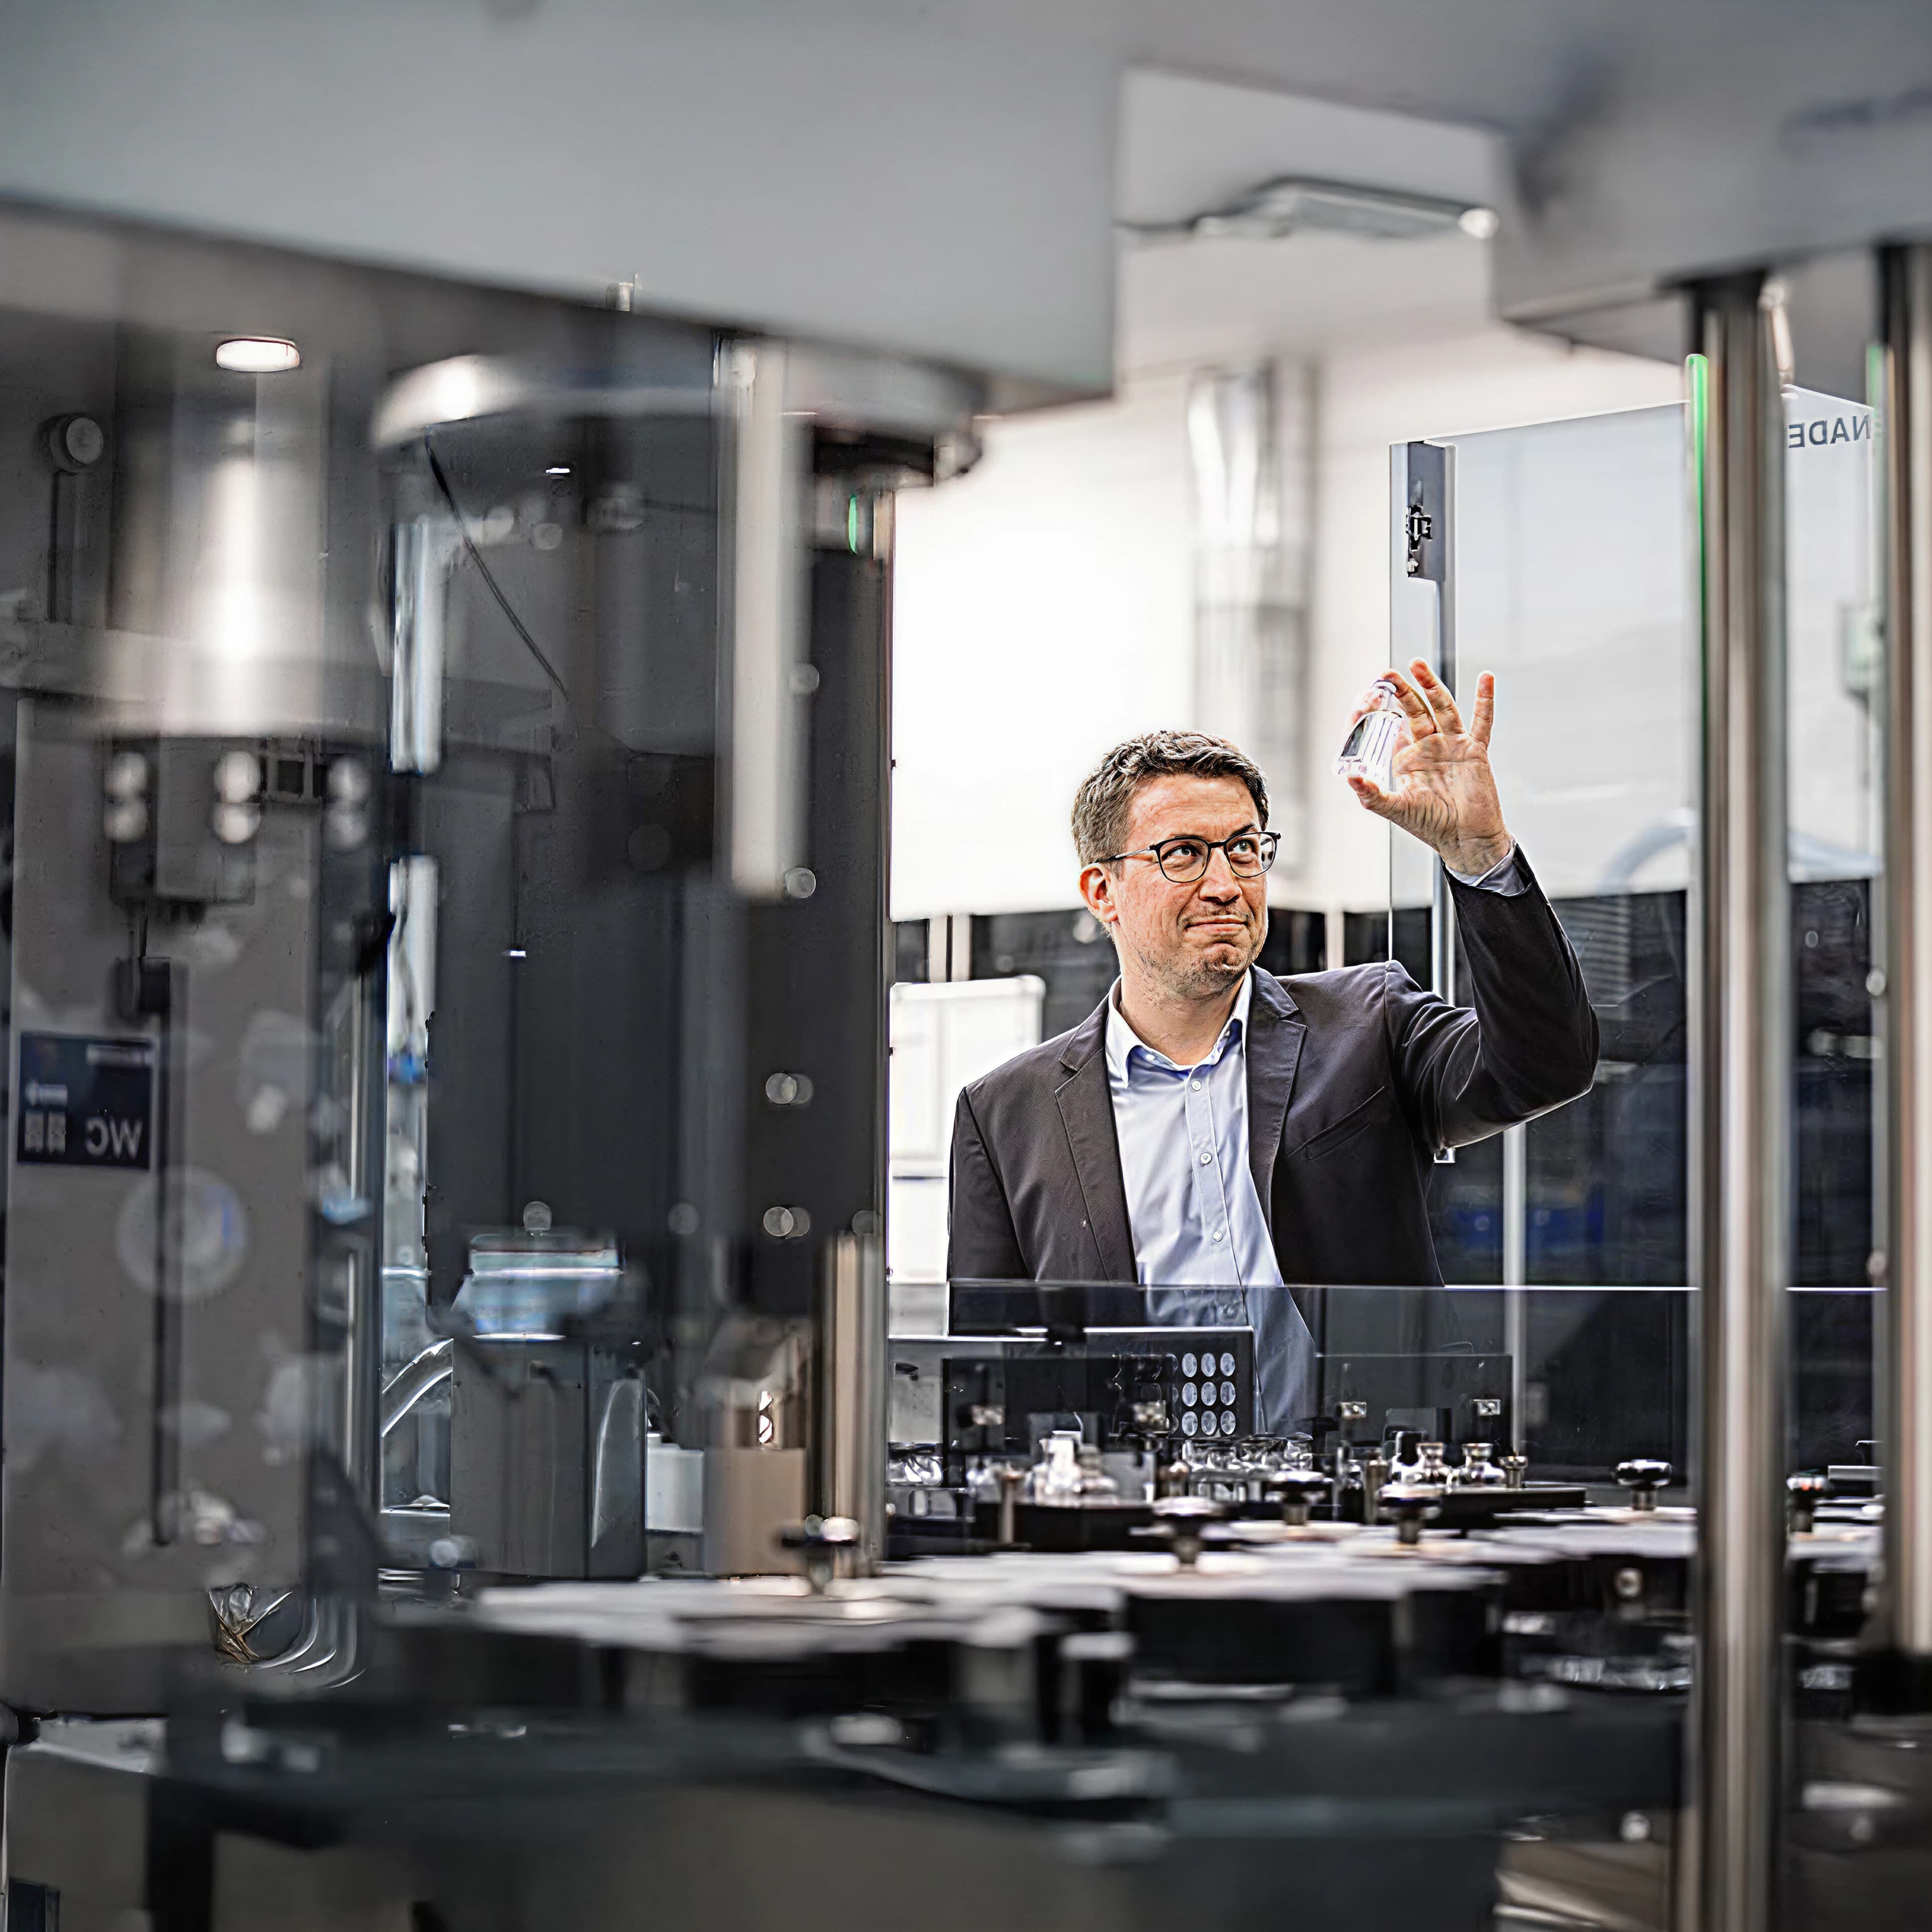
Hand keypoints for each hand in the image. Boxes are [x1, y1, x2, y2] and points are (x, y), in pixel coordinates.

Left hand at [1344, 661, 1513, 876]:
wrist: (1465, 838)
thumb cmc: (1431, 825)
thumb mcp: (1395, 808)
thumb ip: (1371, 793)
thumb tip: (1350, 776)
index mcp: (1407, 758)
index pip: (1391, 727)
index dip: (1378, 714)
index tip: (1364, 700)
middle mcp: (1429, 747)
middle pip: (1415, 710)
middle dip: (1402, 691)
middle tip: (1387, 673)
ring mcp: (1452, 745)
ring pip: (1441, 708)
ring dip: (1430, 686)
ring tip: (1417, 665)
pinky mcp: (1474, 750)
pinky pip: (1481, 721)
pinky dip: (1484, 700)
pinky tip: (1486, 678)